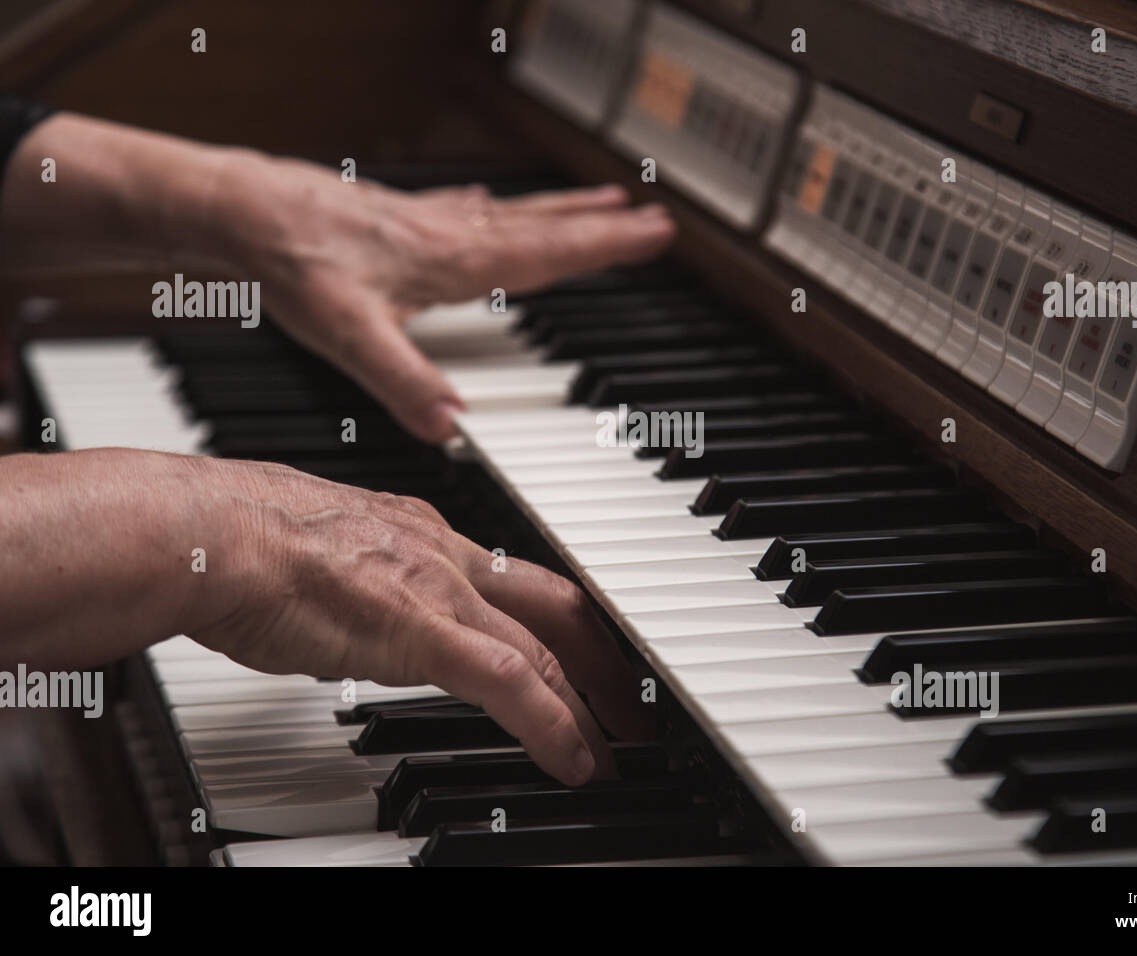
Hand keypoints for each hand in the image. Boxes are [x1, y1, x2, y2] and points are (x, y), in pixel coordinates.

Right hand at [186, 453, 652, 784]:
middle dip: (605, 655)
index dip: (559, 619)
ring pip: (549, 647)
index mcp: (421, 532)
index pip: (515, 578)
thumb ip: (357, 584)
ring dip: (594, 701)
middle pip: (558, 603)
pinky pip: (514, 684)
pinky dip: (554, 726)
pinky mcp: (424, 631)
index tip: (577, 653)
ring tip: (619, 744)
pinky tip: (576, 760)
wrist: (210, 533)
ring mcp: (440, 590)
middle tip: (632, 700)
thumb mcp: (321, 556)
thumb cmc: (238, 542)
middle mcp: (445, 553)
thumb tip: (356, 615)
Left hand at [210, 155, 675, 441]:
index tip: (654, 233)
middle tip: (649, 217)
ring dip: (559, 210)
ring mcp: (426, 221)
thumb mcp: (350, 334)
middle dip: (599, 225)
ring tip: (599, 201)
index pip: (548, 253)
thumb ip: (404, 381)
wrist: (240, 211)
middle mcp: (449, 234)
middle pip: (542, 226)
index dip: (605, 247)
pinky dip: (497, 207)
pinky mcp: (398, 218)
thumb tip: (450, 427)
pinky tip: (489, 203)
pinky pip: (469, 210)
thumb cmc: (292, 262)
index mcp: (453, 260)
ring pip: (511, 213)